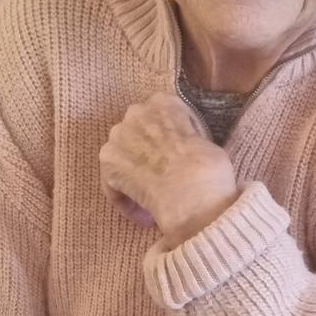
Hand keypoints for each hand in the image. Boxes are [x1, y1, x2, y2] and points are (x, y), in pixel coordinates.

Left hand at [99, 92, 238, 247]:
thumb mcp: (205, 139)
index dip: (167, 138)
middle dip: (145, 153)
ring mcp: (118, 135)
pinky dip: (126, 200)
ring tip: (151, 197)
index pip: (160, 115)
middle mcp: (137, 111)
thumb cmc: (207, 167)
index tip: (174, 156)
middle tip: (161, 175)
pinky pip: (114, 183)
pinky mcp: (107, 162)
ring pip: (123, 156)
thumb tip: (183, 149)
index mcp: (164, 101)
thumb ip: (186, 135)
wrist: (191, 191)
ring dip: (134, 174)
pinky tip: (144, 214)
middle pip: (137, 133)